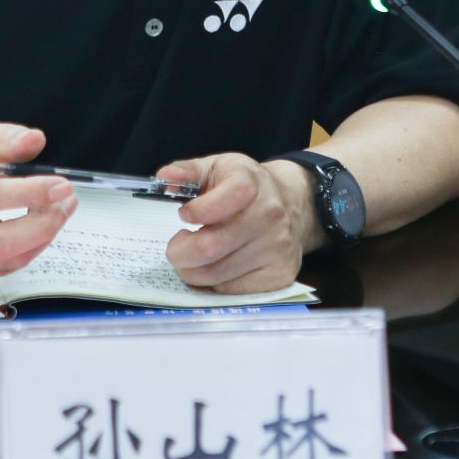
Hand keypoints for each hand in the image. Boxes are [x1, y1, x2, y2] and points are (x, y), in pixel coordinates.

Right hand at [0, 117, 75, 283]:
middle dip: (44, 225)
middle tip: (67, 201)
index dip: (32, 193)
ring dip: (41, 237)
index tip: (62, 185)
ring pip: (4, 260)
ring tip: (58, 209)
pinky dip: (25, 249)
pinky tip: (37, 227)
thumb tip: (34, 140)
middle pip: (1, 243)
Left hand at [156, 153, 312, 293]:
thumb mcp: (218, 167)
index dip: (193, 214)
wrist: (293, 204)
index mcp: (250, 184)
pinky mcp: (280, 275)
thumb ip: (188, 171)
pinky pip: (232, 291)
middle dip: (180, 252)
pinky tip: (217, 267)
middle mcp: (268, 216)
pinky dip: (215, 283)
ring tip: (194, 257)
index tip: (185, 214)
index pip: (215, 206)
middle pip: (209, 248)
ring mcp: (277, 249)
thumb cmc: (246, 186)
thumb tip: (165, 176)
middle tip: (176, 248)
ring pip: (216, 275)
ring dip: (194, 270)